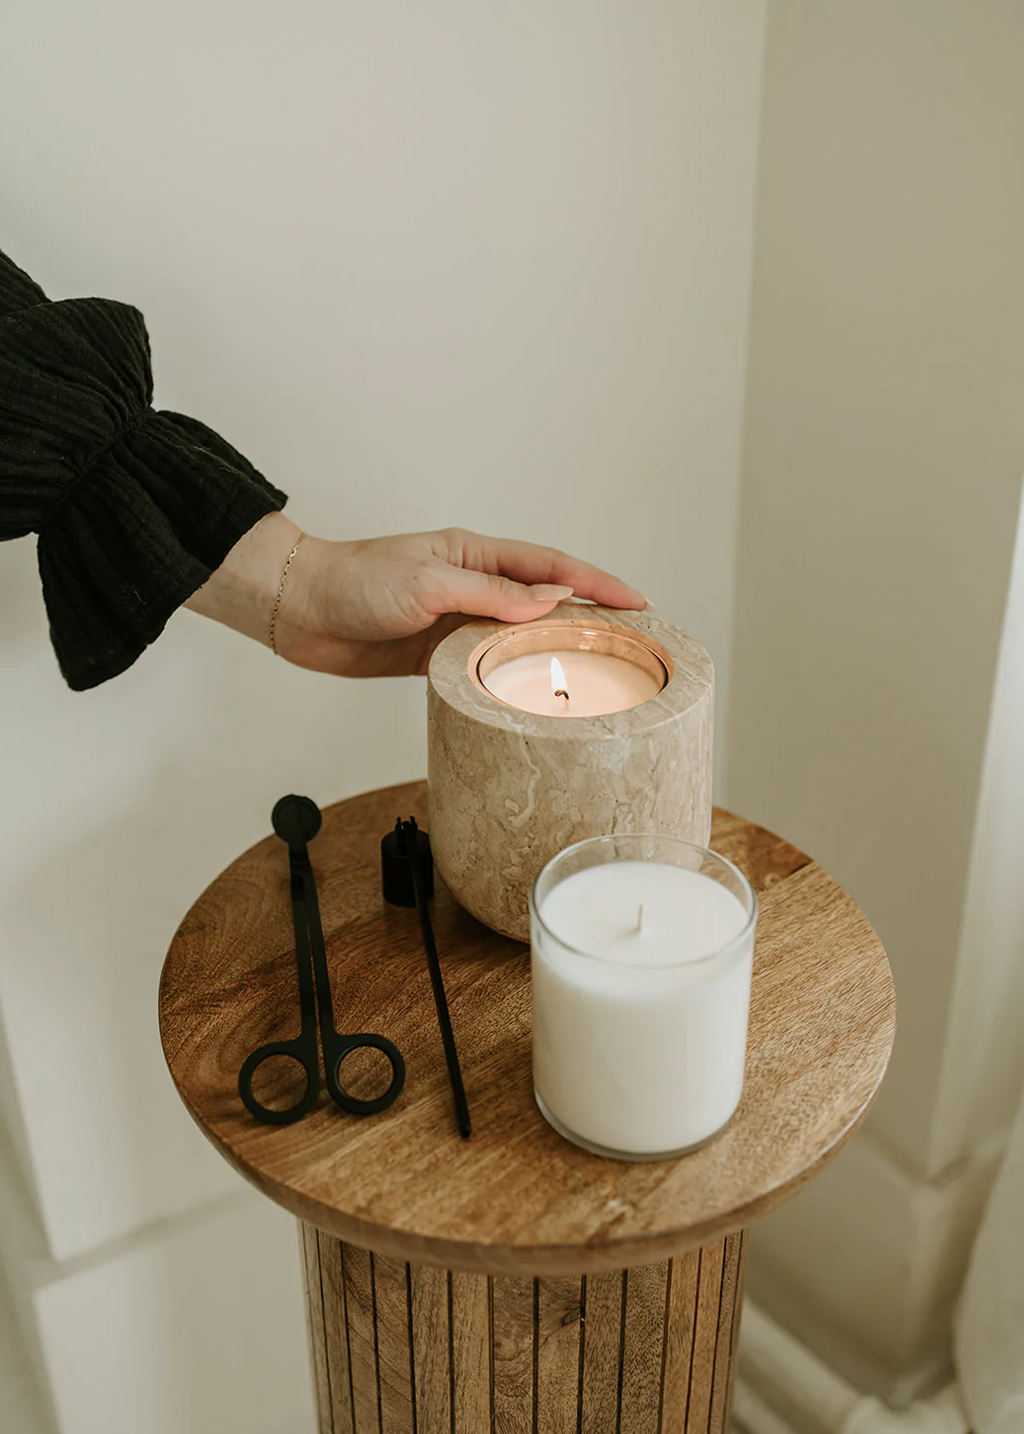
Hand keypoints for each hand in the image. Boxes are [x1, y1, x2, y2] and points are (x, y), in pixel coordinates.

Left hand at [186, 512, 647, 677]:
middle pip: (544, 601)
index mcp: (474, 555)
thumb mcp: (426, 583)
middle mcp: (471, 585)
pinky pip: (487, 665)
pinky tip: (533, 694)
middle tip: (634, 640)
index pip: (550, 567)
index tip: (637, 601)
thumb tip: (548, 602)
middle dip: (590, 617)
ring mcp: (456, 620)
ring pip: (519, 636)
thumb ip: (488, 596)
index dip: (596, 583)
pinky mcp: (436, 654)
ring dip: (555, 650)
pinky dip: (512, 677)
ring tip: (597, 671)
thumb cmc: (354, 582)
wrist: (300, 611)